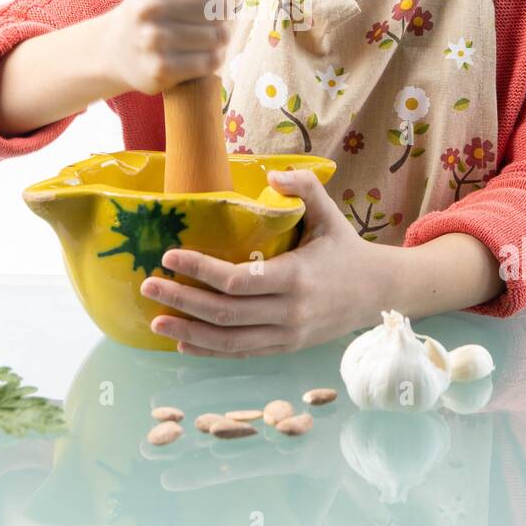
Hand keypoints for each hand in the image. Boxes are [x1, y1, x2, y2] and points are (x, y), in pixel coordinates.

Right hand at [105, 0, 242, 96]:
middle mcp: (150, 4)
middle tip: (208, 18)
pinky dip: (212, 58)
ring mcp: (153, 38)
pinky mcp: (160, 68)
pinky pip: (210, 61)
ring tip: (202, 36)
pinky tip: (199, 54)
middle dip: (222, 14)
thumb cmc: (156, 5)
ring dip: (218, 38)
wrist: (116, 47)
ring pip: (218, 35)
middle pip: (220, 7)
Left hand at [140, 169, 376, 355]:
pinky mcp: (284, 348)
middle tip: (147, 285)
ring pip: (229, 342)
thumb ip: (304, 186)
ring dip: (188, 332)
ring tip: (155, 319)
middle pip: (225, 313)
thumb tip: (273, 171)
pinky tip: (182, 342)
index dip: (200, 271)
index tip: (169, 256)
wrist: (378, 294)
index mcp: (297, 277)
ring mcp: (286, 336)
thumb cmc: (346, 249)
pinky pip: (241, 354)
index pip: (238, 281)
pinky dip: (209, 350)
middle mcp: (289, 312)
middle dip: (182, 300)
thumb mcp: (330, 213)